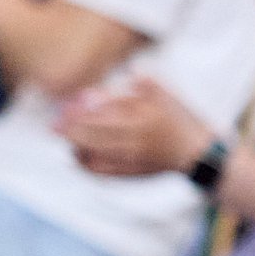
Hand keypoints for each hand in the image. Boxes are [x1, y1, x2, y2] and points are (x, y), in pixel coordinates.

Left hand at [57, 76, 214, 177]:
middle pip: (91, 138)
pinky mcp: (132, 173)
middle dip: (69, 132)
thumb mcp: (167, 95)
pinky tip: (79, 158)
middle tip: (55, 126)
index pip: (100, 118)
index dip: (78, 115)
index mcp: (141, 120)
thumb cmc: (183, 120)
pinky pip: (102, 172)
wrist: (200, 153)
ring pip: (93, 157)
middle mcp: (134, 142)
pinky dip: (86, 166)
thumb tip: (114, 82)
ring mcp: (132, 160)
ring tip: (67, 139)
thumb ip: (142, 84)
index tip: (65, 109)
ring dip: (76, 148)